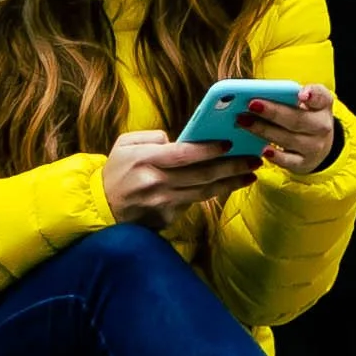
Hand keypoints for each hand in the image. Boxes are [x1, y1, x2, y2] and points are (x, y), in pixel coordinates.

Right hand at [102, 129, 257, 226]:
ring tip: (250, 174)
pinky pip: (193, 203)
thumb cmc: (116, 171)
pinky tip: (227, 185)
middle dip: (231, 166)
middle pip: (201, 175)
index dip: (208, 149)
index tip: (230, 143)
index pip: (183, 154)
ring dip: (230, 183)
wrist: (101, 207)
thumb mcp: (124, 144)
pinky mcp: (167, 219)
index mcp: (144, 161)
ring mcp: (162, 204)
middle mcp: (155, 184)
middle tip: (254, 159)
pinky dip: (210, 193)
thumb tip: (180, 140)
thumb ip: (152, 137)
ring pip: (204, 192)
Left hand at [251, 83, 336, 176]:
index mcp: (322, 105)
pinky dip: (275, 156)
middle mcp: (322, 126)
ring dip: (263, 130)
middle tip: (251, 104)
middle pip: (297, 119)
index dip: (312, 95)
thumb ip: (288, 93)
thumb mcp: (305, 102)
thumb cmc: (304, 116)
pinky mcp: (303, 163)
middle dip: (272, 112)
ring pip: (288, 139)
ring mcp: (314, 147)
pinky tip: (262, 149)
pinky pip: (288, 161)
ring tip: (243, 121)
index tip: (301, 94)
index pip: (321, 97)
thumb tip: (258, 92)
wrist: (318, 145)